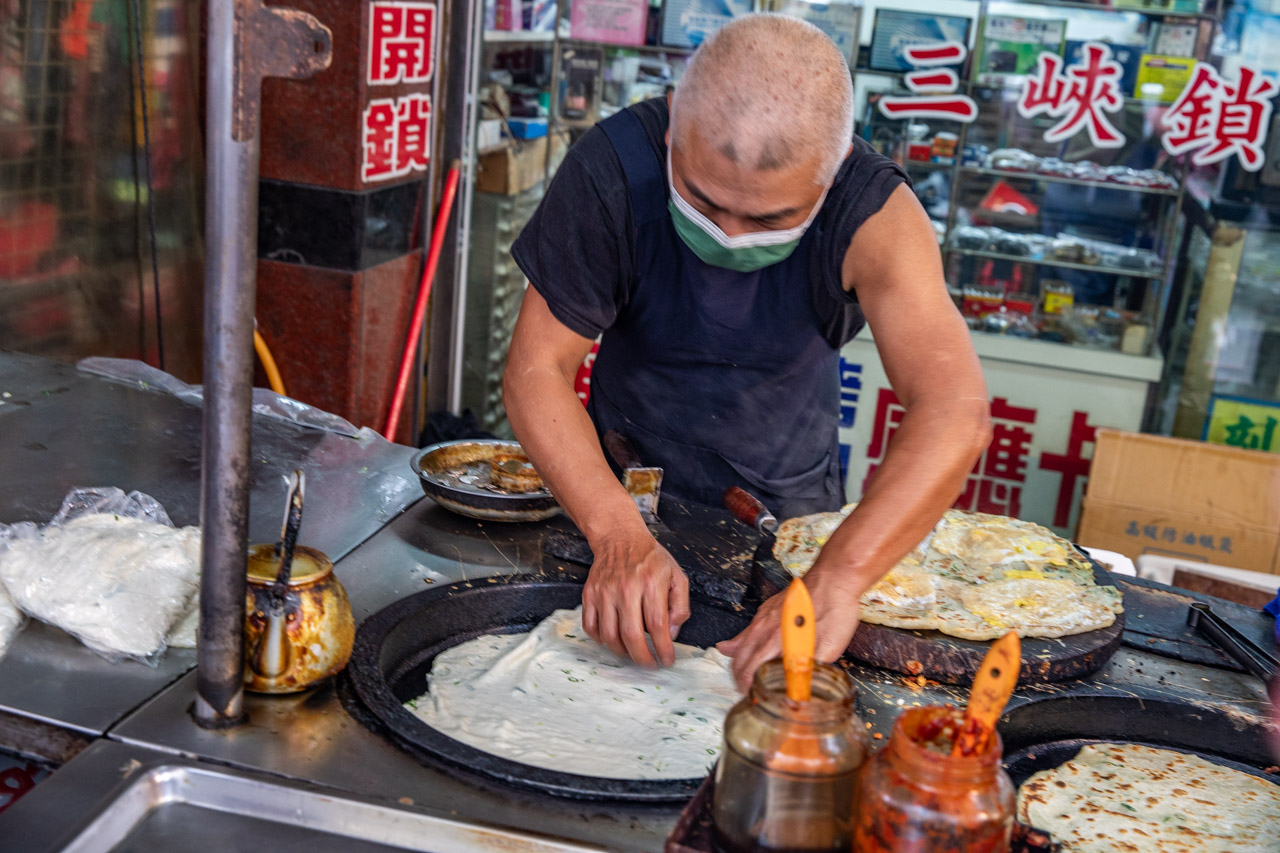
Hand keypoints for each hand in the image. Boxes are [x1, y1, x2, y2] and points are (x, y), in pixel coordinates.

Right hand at [582, 530, 690, 667]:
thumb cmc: (650, 559)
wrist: (620, 538)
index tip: (667, 661)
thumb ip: (680, 605)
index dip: (663, 649)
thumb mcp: (676, 575)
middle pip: (631, 635)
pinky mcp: (589, 594)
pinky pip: (591, 627)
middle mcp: (626, 588)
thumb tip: (672, 633)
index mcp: (651, 583)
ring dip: (622, 652)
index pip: (657, 625)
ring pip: (609, 635)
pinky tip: (613, 639)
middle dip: (642, 658)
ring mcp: (604, 592)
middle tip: (649, 665)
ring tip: (632, 654)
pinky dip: (601, 640)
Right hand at [717, 566, 862, 691]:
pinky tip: (734, 647)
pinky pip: (748, 630)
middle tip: (746, 692)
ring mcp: (764, 616)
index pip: (750, 669)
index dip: (748, 686)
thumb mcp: (830, 646)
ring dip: (739, 662)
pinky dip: (739, 643)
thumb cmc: (834, 608)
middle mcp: (764, 627)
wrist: (834, 577)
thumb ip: (812, 668)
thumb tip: (801, 690)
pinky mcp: (769, 609)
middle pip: (741, 657)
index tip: (751, 697)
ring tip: (741, 677)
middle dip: (739, 677)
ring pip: (741, 643)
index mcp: (776, 639)